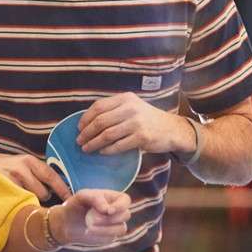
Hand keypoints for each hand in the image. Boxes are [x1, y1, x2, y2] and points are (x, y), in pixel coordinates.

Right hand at [0, 149, 70, 202]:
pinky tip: (13, 200)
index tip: (71, 200)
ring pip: (30, 200)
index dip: (63, 190)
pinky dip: (18, 205)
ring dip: (29, 202)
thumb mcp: (23, 164)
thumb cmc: (6, 167)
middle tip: (32, 195)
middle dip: (41, 197)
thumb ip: (38, 174)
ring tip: (19, 196)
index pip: (51, 176)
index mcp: (29, 161)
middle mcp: (21, 169)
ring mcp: (10, 180)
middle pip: (43, 193)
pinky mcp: (2, 190)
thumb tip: (58, 190)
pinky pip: (18, 204)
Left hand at [52, 190, 131, 244]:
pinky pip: (112, 238)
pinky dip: (100, 235)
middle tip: (93, 219)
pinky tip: (88, 232)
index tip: (108, 211)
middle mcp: (118, 211)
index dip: (120, 206)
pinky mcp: (110, 236)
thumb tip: (108, 210)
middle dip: (110, 218)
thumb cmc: (77, 204)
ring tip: (89, 227)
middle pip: (126, 215)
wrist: (68, 222)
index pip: (126, 200)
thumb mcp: (83, 196)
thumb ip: (96, 198)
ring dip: (106, 229)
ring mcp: (116, 225)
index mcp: (114, 198)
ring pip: (122, 228)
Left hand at [77, 93, 191, 154]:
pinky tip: (102, 152)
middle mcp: (131, 108)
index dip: (85, 118)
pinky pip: (118, 145)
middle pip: (100, 121)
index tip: (79, 128)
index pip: (98, 106)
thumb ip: (115, 110)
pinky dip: (107, 150)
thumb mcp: (133, 107)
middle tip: (79, 141)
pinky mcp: (142, 137)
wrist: (172, 129)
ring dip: (93, 143)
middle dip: (86, 133)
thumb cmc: (148, 120)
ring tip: (86, 149)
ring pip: (107, 134)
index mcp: (126, 98)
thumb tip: (88, 122)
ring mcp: (137, 123)